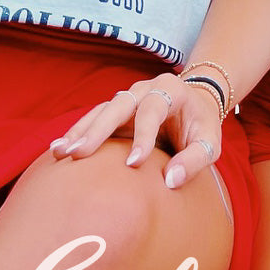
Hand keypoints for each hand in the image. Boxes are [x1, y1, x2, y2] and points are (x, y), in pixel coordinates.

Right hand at [49, 71, 222, 188]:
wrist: (195, 104)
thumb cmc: (201, 126)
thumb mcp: (210, 143)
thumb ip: (194, 160)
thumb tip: (170, 181)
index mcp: (171, 89)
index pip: (153, 110)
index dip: (143, 136)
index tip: (133, 163)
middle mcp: (145, 88)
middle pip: (119, 104)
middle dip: (98, 129)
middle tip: (79, 154)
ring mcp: (129, 96)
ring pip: (102, 110)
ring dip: (81, 131)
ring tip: (61, 153)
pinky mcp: (117, 109)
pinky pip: (94, 117)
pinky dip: (78, 132)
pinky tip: (59, 148)